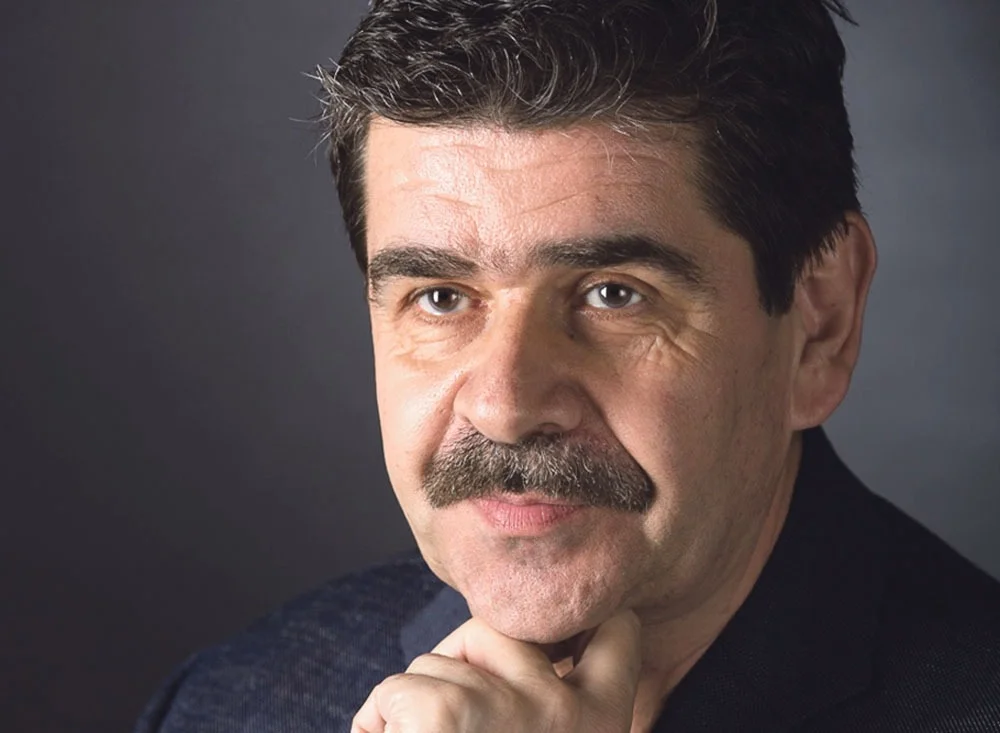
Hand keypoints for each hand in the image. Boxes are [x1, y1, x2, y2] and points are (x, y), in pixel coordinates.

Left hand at [351, 610, 641, 732]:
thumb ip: (554, 702)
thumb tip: (541, 643)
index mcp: (602, 725)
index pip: (619, 633)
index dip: (595, 620)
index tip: (575, 629)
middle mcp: (565, 710)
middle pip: (496, 633)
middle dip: (459, 669)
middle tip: (454, 727)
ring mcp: (507, 708)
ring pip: (437, 664)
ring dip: (416, 708)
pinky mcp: (445, 714)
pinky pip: (394, 689)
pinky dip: (376, 726)